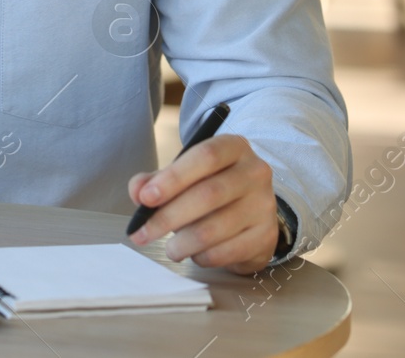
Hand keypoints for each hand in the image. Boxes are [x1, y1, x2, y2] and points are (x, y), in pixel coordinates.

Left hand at [126, 134, 277, 274]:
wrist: (251, 211)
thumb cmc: (211, 187)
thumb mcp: (185, 175)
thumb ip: (157, 180)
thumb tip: (138, 191)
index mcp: (234, 147)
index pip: (205, 156)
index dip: (173, 178)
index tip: (145, 198)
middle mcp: (255, 172)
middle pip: (208, 194)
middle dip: (168, 217)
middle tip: (142, 234)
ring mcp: (264, 205)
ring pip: (216, 228)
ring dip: (183, 243)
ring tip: (169, 248)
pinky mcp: (266, 235)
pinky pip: (227, 251)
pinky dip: (203, 256)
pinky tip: (194, 253)